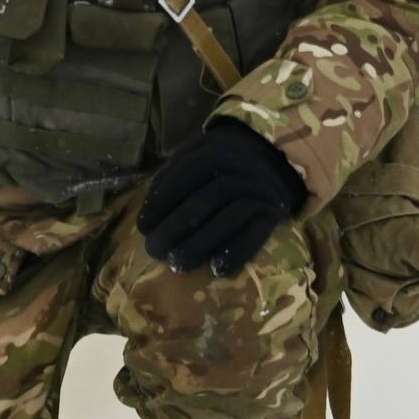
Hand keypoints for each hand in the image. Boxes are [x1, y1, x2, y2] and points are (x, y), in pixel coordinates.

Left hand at [139, 120, 307, 277]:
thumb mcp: (198, 154)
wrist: (275, 160)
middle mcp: (239, 167)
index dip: (161, 202)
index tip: (143, 227)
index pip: (184, 174)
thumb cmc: (223, 163)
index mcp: (213, 149)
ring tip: (177, 264)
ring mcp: (259, 189)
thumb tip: (147, 214)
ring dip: (201, 243)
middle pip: (204, 200)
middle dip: (175, 227)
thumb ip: (173, 175)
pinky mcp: (275, 212)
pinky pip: (257, 234)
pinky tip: (217, 269)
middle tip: (154, 250)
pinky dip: (237, 252)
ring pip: (229, 216)